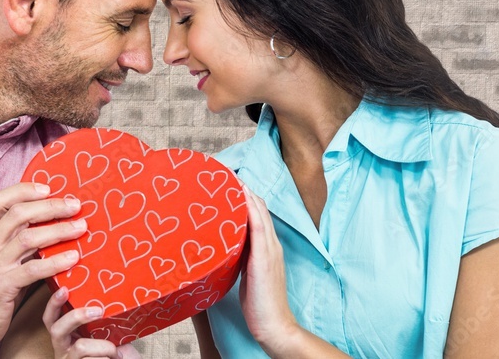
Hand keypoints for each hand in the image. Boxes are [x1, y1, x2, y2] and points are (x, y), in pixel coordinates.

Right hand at [0, 182, 87, 355]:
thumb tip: (45, 231)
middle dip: (50, 206)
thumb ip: (13, 246)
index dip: (23, 190)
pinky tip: (73, 259)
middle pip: (18, 214)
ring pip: (28, 238)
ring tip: (81, 227)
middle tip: (75, 205)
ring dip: (59, 230)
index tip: (47, 188)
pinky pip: (33, 269)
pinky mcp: (2, 287)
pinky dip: (56, 261)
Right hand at [43, 286, 141, 358]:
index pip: (51, 319)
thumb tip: (109, 297)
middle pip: (57, 330)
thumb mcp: (108, 332)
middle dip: (76, 316)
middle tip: (98, 311)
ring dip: (104, 346)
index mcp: (68, 336)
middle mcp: (63, 349)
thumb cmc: (117, 352)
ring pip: (81, 346)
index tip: (65, 289)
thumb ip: (102, 319)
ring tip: (116, 351)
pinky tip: (114, 358)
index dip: (53, 304)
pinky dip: (108, 357)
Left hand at [239, 188, 300, 352]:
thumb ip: (240, 258)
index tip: (228, 182)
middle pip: (258, 207)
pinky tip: (241, 195)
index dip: (245, 196)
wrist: (274, 324)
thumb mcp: (247, 274)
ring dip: (245, 192)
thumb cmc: (259, 304)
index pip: (257, 213)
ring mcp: (270, 249)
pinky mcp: (264, 258)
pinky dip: (250, 208)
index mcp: (268, 247)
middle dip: (243, 188)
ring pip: (258, 211)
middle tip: (224, 173)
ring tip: (229, 176)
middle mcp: (271, 244)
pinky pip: (258, 226)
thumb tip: (223, 248)